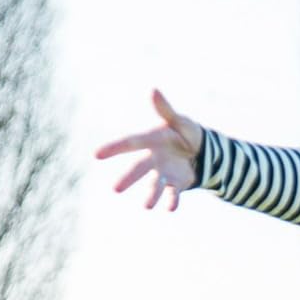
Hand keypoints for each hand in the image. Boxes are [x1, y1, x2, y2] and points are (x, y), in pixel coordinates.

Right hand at [94, 89, 203, 211]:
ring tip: (146, 206)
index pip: (131, 143)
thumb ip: (166, 109)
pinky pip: (173, 194)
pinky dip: (172, 201)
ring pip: (155, 185)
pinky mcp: (176, 185)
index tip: (97, 154)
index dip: (114, 148)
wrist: (202, 151)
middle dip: (128, 178)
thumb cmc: (186, 133)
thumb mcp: (178, 120)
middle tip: (115, 189)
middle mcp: (153, 159)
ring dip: (151, 195)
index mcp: (152, 141)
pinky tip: (170, 209)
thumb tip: (153, 90)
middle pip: (139, 168)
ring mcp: (164, 173)